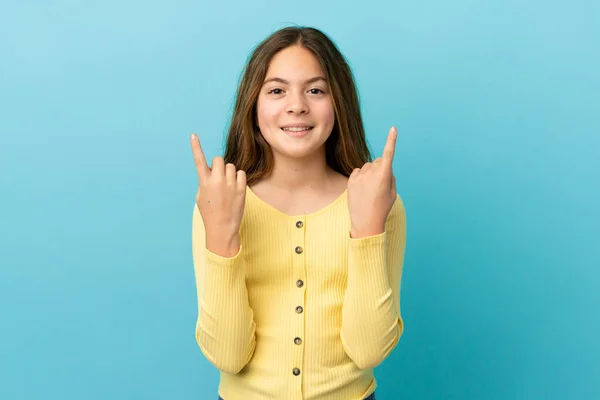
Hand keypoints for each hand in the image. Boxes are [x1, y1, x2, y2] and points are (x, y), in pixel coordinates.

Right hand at [191, 133, 245, 254]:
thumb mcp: (201, 196)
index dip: (196, 147)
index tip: (193, 135)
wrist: (222, 228)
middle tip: (219, 177)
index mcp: (204, 182)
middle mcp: (217, 181)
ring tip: (227, 186)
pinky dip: (238, 178)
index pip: (199, 161)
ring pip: (231, 166)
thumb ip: (205, 180)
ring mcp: (230, 184)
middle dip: (219, 166)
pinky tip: (235, 188)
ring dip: (229, 172)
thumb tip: (212, 170)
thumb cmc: (209, 212)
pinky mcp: (241, 188)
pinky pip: (240, 173)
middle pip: (219, 159)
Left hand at [347, 127, 397, 237]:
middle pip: (378, 161)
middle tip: (380, 185)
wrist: (365, 222)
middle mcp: (372, 173)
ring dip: (370, 173)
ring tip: (370, 190)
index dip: (391, 141)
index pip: (388, 154)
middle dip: (381, 168)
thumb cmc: (382, 207)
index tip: (393, 128)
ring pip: (368, 166)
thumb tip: (384, 167)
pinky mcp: (351, 180)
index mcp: (385, 176)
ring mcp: (360, 176)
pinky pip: (358, 171)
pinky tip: (362, 189)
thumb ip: (390, 176)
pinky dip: (361, 177)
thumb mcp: (392, 192)